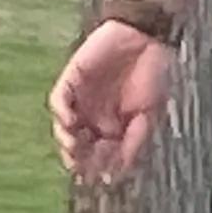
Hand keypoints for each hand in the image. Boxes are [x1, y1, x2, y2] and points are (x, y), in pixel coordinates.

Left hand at [52, 18, 178, 182]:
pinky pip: (58, 99)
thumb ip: (133, 143)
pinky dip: (61, 112)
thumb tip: (117, 173)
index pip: (99, 155)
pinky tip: (70, 122)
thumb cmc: (153, 75)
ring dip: (66, 140)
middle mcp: (93, 116)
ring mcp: (81, 98)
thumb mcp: (148, 116)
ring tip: (73, 147)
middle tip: (80, 167)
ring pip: (64, 126)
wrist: (146, 36)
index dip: (97, 168)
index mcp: (113, 128)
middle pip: (78, 144)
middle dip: (78, 158)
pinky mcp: (72, 79)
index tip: (101, 176)